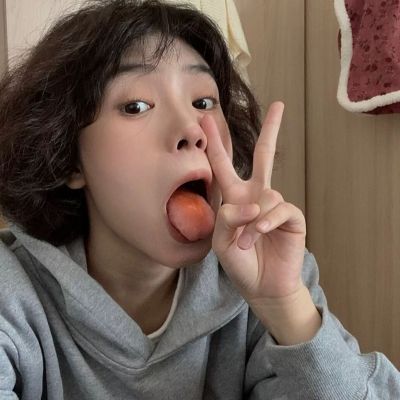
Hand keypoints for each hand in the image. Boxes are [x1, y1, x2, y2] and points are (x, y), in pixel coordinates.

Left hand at [203, 102, 319, 343]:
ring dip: (251, 222)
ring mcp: (274, 205)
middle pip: (265, 156)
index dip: (215, 144)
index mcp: (234, 198)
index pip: (224, 165)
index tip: (206, 120)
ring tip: (245, 242)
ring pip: (265, 195)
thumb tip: (252, 203)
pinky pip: (279, 209)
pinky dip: (265, 223)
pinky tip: (259, 234)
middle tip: (279, 105)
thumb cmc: (239, 263)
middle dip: (271, 130)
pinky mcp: (291, 217)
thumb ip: (228, 218)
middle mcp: (256, 196)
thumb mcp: (221, 241)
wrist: (261, 286)